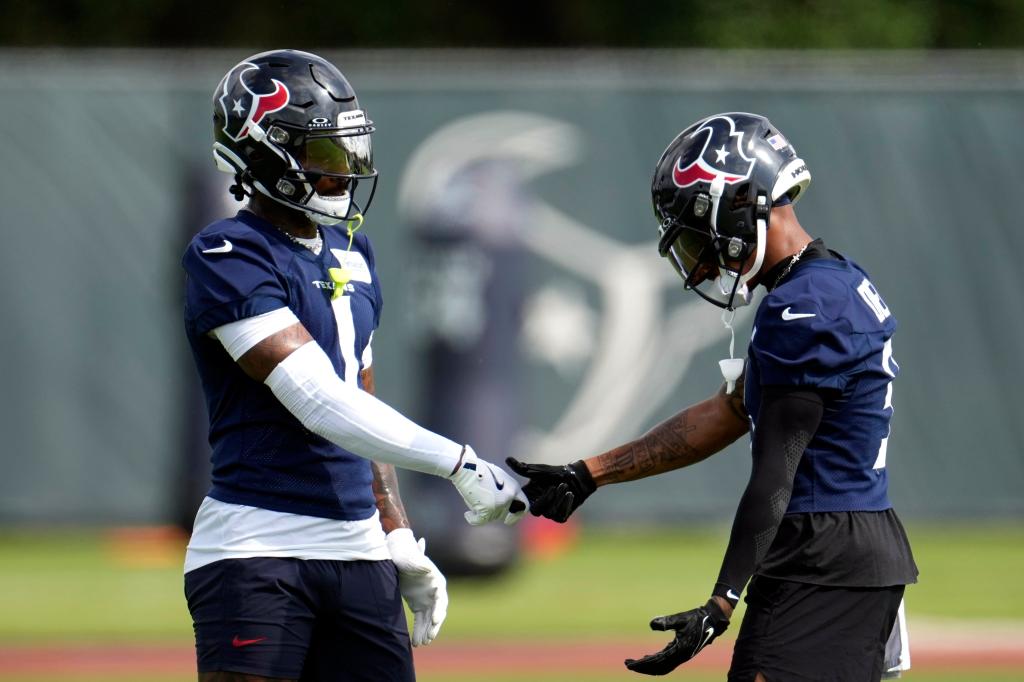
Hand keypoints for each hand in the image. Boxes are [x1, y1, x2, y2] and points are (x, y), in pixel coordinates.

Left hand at [386, 528, 447, 646]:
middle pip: (437, 612)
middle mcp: (434, 592)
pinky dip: (419, 630)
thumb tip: (423, 548)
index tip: (435, 620)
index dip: (439, 610)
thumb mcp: (412, 557)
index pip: (441, 598)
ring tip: (422, 643)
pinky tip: (415, 642)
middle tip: (429, 637)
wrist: (397, 557)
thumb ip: (418, 559)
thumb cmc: (406, 555)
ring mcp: (427, 599)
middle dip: (434, 625)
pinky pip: (420, 620)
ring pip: (429, 619)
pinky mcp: (418, 605)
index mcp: (436, 581)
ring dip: (426, 631)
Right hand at [449, 446, 527, 525]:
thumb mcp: (497, 477)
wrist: (465, 468)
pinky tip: (468, 514)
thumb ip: (504, 491)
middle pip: (505, 514)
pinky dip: (473, 518)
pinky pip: (480, 521)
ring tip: (475, 501)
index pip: (524, 507)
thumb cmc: (479, 470)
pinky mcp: (487, 509)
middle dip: (495, 513)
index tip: (508, 519)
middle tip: (485, 506)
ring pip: (491, 517)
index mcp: (514, 488)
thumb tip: (503, 505)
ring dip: (483, 513)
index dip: (517, 515)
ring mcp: (498, 504)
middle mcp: (509, 497)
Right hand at [505, 458, 596, 521]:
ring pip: (550, 513)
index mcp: (529, 497)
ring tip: (565, 486)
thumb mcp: (538, 470)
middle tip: (555, 486)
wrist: (575, 477)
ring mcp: (549, 513)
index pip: (519, 506)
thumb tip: (508, 459)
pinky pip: (560, 516)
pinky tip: (570, 495)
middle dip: (547, 498)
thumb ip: (522, 468)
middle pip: (536, 511)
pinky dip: (566, 505)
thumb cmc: (555, 472)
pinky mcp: (560, 517)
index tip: (526, 499)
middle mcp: (537, 507)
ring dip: (559, 498)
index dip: (520, 506)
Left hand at [624, 599, 728, 674]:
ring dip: (648, 667)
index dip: (642, 664)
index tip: (630, 663)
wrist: (713, 620)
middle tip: (627, 664)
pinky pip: (666, 662)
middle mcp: (680, 657)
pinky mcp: (682, 653)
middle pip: (658, 668)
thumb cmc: (697, 617)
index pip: (656, 661)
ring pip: (662, 667)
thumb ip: (666, 621)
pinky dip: (655, 662)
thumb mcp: (681, 618)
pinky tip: (646, 658)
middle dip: (642, 668)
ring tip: (635, 663)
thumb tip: (651, 624)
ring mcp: (682, 656)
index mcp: (680, 650)